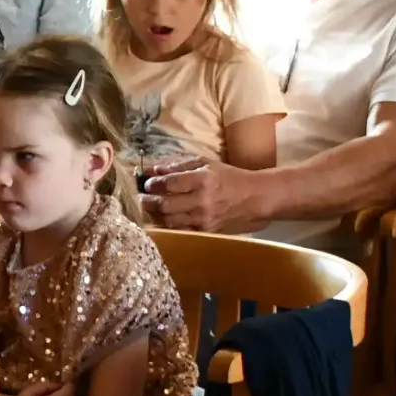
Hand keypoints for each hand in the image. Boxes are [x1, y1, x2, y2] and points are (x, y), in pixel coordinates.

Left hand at [141, 157, 261, 231]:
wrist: (254, 198)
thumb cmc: (229, 177)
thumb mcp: (206, 164)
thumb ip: (179, 166)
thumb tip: (155, 170)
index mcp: (202, 180)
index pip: (168, 184)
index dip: (152, 184)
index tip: (147, 183)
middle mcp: (201, 201)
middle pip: (164, 205)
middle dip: (148, 201)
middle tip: (141, 197)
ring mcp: (203, 219)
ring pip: (169, 221)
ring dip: (155, 214)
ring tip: (150, 208)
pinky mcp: (205, 231)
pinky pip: (179, 230)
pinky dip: (168, 224)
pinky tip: (164, 218)